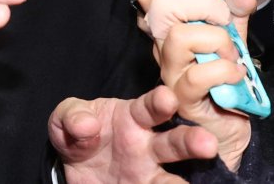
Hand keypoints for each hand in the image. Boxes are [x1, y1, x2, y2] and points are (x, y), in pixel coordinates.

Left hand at [50, 86, 218, 182]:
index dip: (159, 102)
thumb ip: (73, 116)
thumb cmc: (79, 133)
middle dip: (191, 142)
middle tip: (207, 144)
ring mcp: (150, 174)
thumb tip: (85, 126)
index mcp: (134, 118)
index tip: (167, 99)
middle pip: (175, 142)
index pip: (150, 107)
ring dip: (182, 183)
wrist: (75, 169)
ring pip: (171, 179)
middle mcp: (149, 146)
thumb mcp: (67, 119)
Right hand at [136, 0, 256, 170]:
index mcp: (168, 27)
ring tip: (230, 54)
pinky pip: (198, 75)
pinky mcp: (182, 99)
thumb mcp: (232, 32)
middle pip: (159, 7)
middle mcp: (161, 48)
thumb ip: (233, 9)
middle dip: (202, 3)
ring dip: (216, 39)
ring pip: (179, 37)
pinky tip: (235, 75)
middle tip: (223, 19)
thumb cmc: (225, 76)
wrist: (232, 123)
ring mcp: (169, 73)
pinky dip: (224, 69)